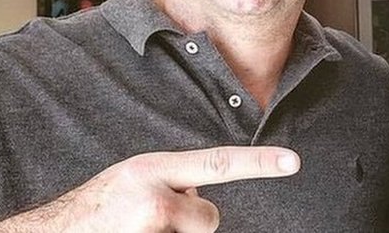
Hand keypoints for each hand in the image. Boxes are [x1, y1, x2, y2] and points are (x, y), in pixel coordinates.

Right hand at [0, 146, 299, 232]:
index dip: (258, 163)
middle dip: (191, 224)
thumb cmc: (95, 210)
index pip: (216, 163)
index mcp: (151, 169)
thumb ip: (170, 181)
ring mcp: (148, 224)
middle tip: (151, 222)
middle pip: (209, 217)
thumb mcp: (132, 180)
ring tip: (135, 230)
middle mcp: (153, 195)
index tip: (293, 162)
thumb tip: (201, 192)